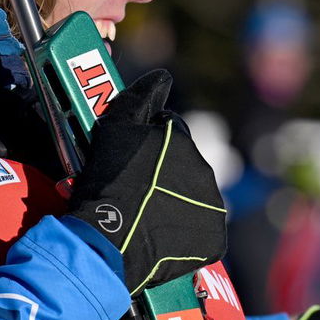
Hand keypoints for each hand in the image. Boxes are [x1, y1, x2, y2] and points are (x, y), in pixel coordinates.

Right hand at [66, 70, 227, 292]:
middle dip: (162, 173)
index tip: (127, 160)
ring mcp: (211, 207)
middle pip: (182, 165)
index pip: (168, 131)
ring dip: (173, 201)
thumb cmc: (106, 184)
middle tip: (133, 189)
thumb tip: (161, 78)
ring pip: (191, 197)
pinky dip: (182, 232)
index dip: (145, 142)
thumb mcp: (111, 131)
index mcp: (181, 141)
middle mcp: (205, 171)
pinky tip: (157, 236)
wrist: (109, 241)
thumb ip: (138, 98)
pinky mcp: (213, 240)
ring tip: (143, 215)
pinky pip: (199, 230)